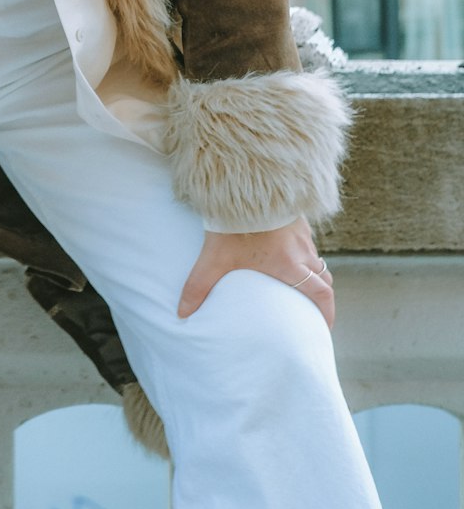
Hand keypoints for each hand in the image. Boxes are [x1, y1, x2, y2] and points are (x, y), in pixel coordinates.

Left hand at [177, 217, 334, 327]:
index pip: (321, 293)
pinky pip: (306, 239)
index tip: (324, 326)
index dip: (327, 312)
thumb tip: (182, 313)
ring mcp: (301, 232)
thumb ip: (199, 286)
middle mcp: (301, 250)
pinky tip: (289, 251)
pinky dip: (304, 252)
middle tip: (315, 309)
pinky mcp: (295, 216)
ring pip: (316, 257)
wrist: (243, 183)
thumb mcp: (215, 258)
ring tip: (301, 282)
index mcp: (289, 265)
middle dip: (323, 296)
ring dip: (313, 272)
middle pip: (324, 277)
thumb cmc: (232, 223)